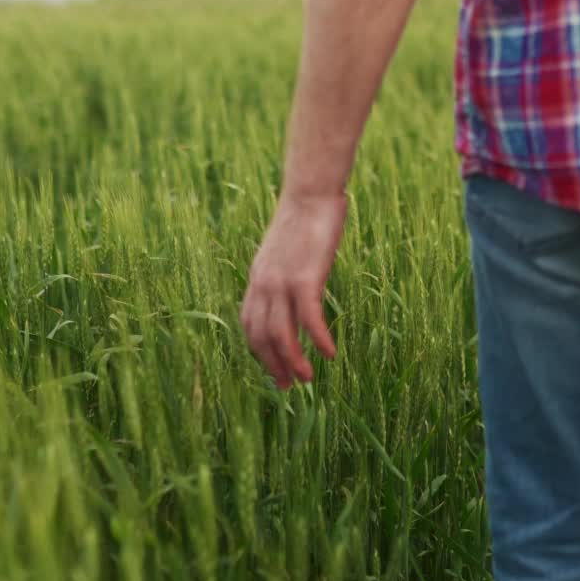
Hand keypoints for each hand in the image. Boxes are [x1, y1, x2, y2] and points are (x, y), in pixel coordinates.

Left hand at [240, 190, 344, 388]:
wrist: (311, 194)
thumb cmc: (304, 220)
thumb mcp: (285, 252)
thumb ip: (283, 274)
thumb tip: (292, 293)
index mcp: (257, 279)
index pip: (250, 326)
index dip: (260, 352)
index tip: (273, 370)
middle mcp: (263, 285)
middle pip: (262, 336)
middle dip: (273, 365)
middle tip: (287, 387)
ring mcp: (282, 282)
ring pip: (282, 334)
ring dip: (293, 361)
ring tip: (307, 380)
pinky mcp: (305, 278)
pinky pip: (309, 319)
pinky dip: (318, 339)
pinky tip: (329, 353)